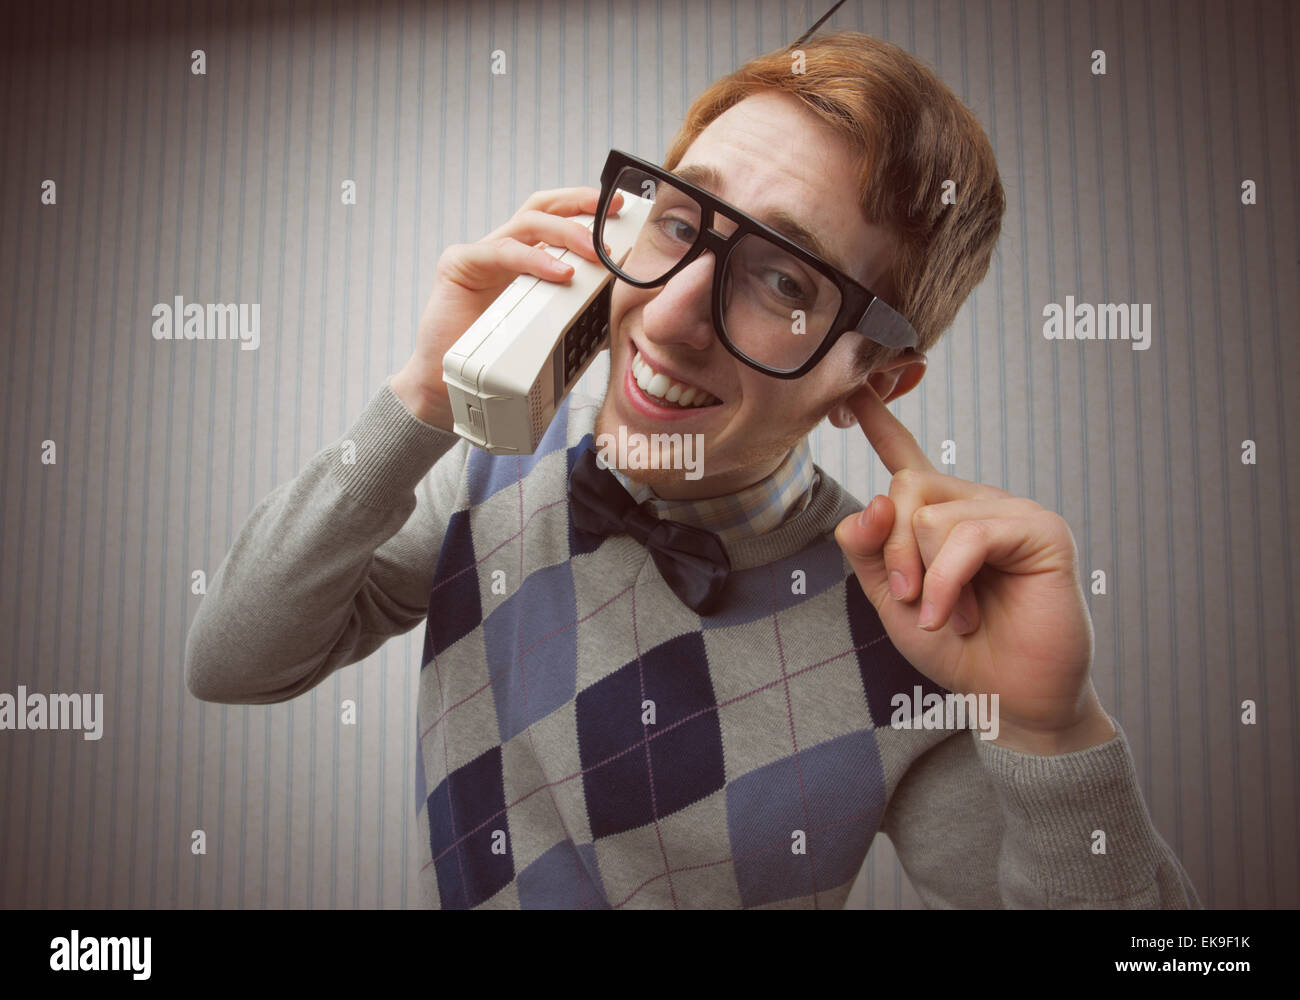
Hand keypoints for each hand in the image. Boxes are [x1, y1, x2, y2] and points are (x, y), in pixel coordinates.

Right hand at [391, 186, 622, 428]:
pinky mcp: (459, 264)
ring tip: (595, 253)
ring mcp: (480, 254)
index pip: (556, 219)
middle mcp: (503, 250)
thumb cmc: (496, 360)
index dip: (586, 209)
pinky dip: (534, 259)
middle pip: (542, 207)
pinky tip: (560, 274)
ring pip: (527, 223)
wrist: (449, 386)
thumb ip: (575, 314)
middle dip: (580, 204)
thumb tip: (616, 311)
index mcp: (524, 261)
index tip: (620, 210)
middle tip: (611, 212)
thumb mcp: (546, 333)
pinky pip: (502, 252)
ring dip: (567, 232)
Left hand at [833, 384, 1114, 754]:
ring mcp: (1008, 510)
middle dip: (893, 554)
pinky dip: (947, 582)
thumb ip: (870, 549)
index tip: (857, 386)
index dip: (880, 420)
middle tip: (910, 601)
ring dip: (925, 579)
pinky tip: (952, 616)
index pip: (904, 457)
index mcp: (937, 514)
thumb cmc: (955, 647)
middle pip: (904, 491)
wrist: (1007, 696)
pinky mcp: (1038, 529)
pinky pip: (967, 536)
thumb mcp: (892, 599)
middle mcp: (972, 502)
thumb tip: (873, 502)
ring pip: (930, 516)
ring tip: (949, 616)